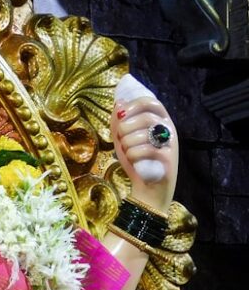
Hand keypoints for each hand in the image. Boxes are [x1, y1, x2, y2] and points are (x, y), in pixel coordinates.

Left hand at [111, 96, 177, 212]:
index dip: (134, 105)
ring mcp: (170, 144)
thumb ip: (120, 120)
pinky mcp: (169, 159)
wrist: (146, 188)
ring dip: (127, 143)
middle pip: (146, 117)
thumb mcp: (123, 138)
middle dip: (126, 127)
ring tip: (127, 151)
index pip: (151, 102)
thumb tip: (119, 102)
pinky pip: (146, 150)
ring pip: (144, 134)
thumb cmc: (136, 160)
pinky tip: (133, 161)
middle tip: (121, 138)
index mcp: (159, 121)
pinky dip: (133, 155)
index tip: (120, 114)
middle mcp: (168, 130)